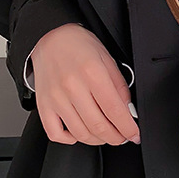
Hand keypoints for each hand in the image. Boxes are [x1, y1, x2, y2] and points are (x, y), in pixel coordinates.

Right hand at [30, 23, 140, 145]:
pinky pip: (56, 133)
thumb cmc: (80, 46)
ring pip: (80, 133)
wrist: (51, 37)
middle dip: (116, 138)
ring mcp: (56, 98)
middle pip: (98, 126)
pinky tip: (80, 133)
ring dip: (97, 140)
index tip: (134, 134)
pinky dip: (70, 139)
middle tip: (123, 137)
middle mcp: (72, 87)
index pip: (115, 110)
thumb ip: (120, 86)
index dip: (128, 128)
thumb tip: (128, 111)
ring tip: (106, 135)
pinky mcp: (44, 105)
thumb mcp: (108, 60)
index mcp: (93, 73)